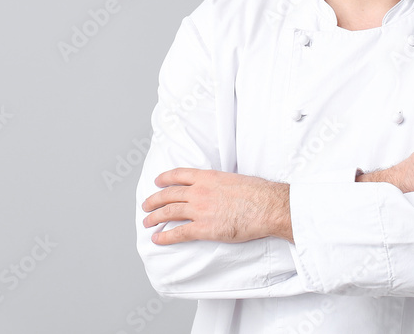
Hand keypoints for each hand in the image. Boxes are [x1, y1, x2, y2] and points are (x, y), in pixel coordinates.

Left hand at [141, 168, 292, 244]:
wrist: (267, 206)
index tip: (158, 182)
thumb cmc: (257, 193)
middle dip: (154, 200)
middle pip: (169, 194)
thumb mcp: (234, 179)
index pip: (179, 175)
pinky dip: (165, 236)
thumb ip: (220, 184)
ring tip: (147, 222)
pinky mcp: (204, 228)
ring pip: (169, 212)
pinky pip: (178, 233)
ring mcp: (200, 210)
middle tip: (146, 205)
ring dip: (155, 217)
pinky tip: (157, 239)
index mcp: (207, 177)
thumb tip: (218, 190)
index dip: (165, 178)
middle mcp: (199, 191)